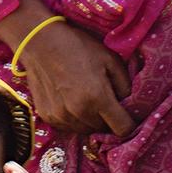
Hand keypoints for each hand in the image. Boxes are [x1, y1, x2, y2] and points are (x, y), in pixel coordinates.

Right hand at [19, 22, 134, 136]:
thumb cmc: (79, 46)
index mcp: (98, 97)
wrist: (40, 41)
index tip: (127, 115)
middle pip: (103, 130)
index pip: (123, 129)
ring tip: (87, 99)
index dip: (129, 124)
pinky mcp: (49, 117)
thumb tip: (131, 105)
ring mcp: (61, 117)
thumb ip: (125, 85)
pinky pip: (69, 127)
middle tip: (105, 100)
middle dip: (108, 119)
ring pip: (86, 131)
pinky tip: (71, 100)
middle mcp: (79, 112)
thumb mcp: (110, 60)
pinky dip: (74, 119)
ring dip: (91, 120)